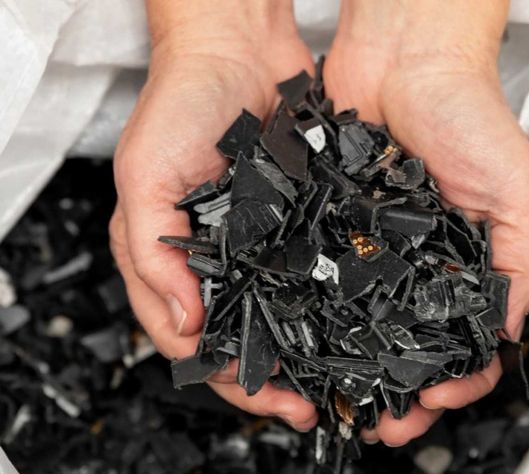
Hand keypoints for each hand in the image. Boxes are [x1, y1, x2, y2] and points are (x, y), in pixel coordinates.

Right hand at [110, 1, 317, 430]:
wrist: (235, 55)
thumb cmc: (178, 109)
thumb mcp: (143, 176)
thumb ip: (150, 252)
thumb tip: (184, 324)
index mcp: (171, 263)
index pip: (193, 340)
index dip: (227, 375)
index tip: (269, 398)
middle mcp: (219, 264)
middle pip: (243, 339)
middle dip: (275, 380)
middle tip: (312, 408)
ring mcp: (261, 247)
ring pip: (284, 316)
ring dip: (308, 354)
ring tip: (341, 383)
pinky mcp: (300, 225)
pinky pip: (315, 273)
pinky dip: (332, 304)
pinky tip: (358, 325)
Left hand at [324, 0, 528, 445]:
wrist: (407, 62)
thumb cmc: (468, 116)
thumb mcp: (515, 193)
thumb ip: (520, 264)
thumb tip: (506, 330)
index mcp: (462, 266)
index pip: (460, 342)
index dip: (452, 381)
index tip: (431, 401)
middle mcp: (413, 264)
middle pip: (404, 344)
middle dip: (393, 388)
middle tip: (378, 421)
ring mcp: (370, 250)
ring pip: (357, 323)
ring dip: (350, 363)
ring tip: (338, 395)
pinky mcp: (331, 228)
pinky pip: (322, 278)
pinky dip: (315, 311)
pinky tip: (308, 338)